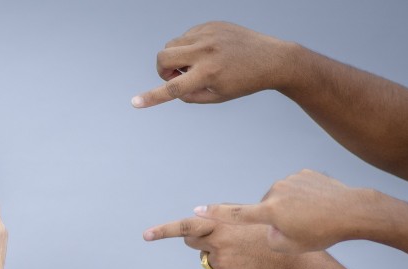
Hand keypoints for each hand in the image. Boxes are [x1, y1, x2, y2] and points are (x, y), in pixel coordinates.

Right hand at [132, 22, 294, 107]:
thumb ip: (188, 94)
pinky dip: (188, 47)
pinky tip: (207, 52)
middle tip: (176, 76)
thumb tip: (169, 84)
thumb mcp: (216, 96)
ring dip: (175, 58)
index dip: (151, 97)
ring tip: (194, 64)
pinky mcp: (211, 25)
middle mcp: (206, 52)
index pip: (172, 88)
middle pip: (163, 58)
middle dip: (162, 70)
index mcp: (209, 74)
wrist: (272, 59)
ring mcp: (209, 35)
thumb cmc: (243, 82)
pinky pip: (186, 36)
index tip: (135, 102)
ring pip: (171, 45)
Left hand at [143, 216, 289, 268]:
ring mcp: (219, 261)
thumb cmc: (262, 232)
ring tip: (241, 251)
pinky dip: (227, 268)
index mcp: (218, 224)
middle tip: (220, 238)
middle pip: (190, 241)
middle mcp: (216, 242)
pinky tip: (244, 263)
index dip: (163, 231)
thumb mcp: (241, 217)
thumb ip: (217, 218)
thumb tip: (199, 221)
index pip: (185, 227)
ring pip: (206, 257)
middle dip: (199, 239)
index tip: (146, 235)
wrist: (286, 257)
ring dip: (217, 254)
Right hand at [194, 170, 373, 252]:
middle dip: (273, 219)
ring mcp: (290, 181)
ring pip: (280, 198)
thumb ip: (268, 238)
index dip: (214, 213)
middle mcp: (275, 193)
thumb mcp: (291, 246)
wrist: (354, 210)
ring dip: (289, 208)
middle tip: (299, 227)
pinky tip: (318, 205)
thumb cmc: (323, 233)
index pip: (235, 213)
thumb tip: (264, 227)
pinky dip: (302, 197)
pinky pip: (294, 188)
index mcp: (270, 211)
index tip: (196, 210)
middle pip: (263, 208)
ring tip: (312, 216)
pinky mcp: (303, 174)